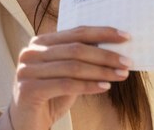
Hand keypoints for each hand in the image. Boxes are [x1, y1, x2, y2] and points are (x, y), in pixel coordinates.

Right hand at [0, 26, 132, 129]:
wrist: (25, 124)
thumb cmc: (51, 96)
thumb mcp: (68, 73)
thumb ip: (83, 58)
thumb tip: (116, 48)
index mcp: (41, 41)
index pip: (77, 32)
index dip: (103, 33)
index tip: (126, 37)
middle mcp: (31, 52)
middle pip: (77, 49)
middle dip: (106, 55)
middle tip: (127, 61)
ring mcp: (27, 70)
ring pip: (73, 67)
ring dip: (102, 71)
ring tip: (121, 75)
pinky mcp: (28, 89)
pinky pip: (66, 84)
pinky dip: (89, 86)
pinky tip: (105, 87)